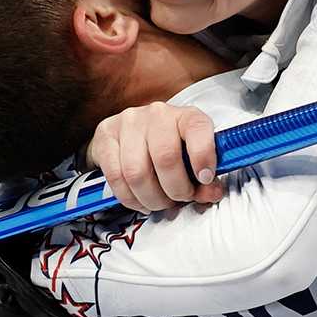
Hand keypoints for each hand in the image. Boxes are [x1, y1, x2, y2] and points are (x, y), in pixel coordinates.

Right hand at [89, 102, 226, 213]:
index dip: (203, 157)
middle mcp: (157, 114)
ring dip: (151, 198)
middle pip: (165, 158)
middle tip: (178, 199)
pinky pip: (115, 176)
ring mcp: (129, 122)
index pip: (198, 128)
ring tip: (159, 203)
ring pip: (137, 172)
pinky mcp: (105, 135)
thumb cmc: (169, 147)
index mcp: (186, 115)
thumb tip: (211, 193)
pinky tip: (140, 200)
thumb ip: (204, 180)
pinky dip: (129, 198)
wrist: (132, 134)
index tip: (205, 179)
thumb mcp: (192, 159)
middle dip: (175, 189)